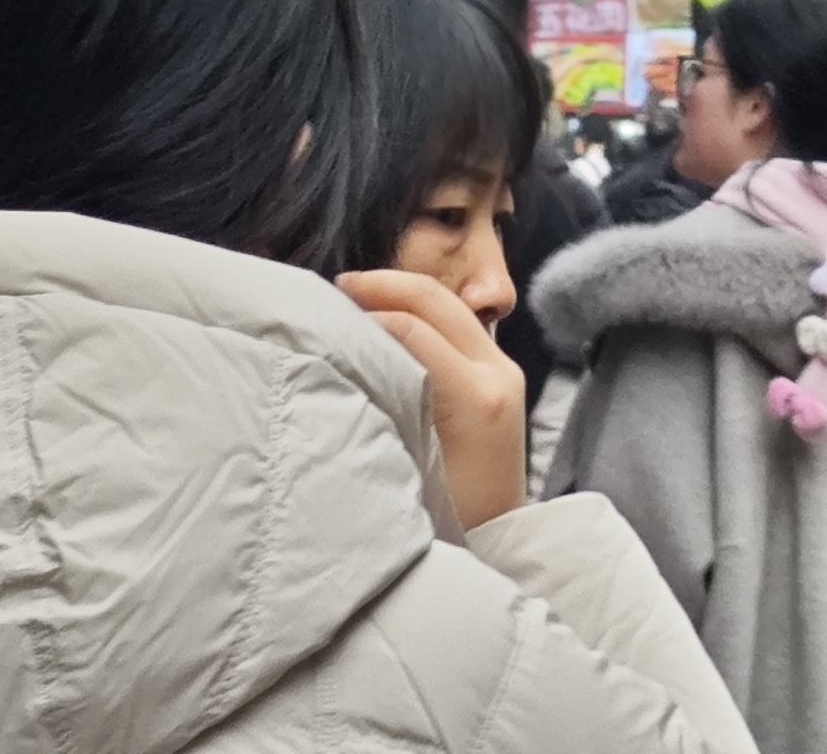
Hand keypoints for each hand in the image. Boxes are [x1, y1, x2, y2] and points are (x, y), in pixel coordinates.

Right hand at [342, 269, 529, 528]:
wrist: (501, 542)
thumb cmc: (448, 518)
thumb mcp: (406, 467)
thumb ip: (382, 410)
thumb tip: (339, 367)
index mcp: (476, 397)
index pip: (411, 328)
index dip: (363, 315)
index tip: (322, 315)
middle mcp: (497, 373)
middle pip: (436, 301)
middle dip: (383, 285)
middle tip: (335, 288)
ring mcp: (504, 370)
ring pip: (450, 307)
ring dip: (402, 295)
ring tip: (354, 299)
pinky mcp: (501, 375)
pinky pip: (458, 327)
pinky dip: (420, 314)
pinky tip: (386, 322)